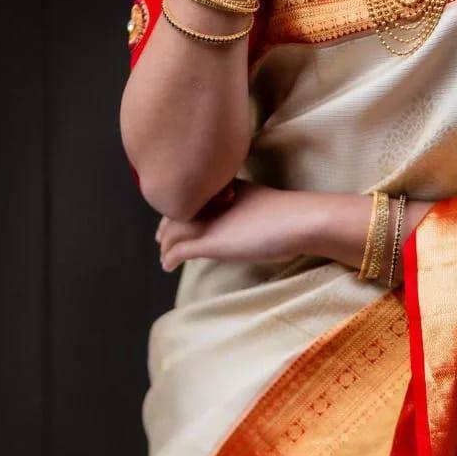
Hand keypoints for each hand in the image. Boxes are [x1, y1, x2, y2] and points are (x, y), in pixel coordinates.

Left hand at [155, 180, 310, 271]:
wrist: (296, 220)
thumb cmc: (287, 214)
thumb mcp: (257, 202)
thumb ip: (242, 209)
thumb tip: (242, 222)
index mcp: (220, 189)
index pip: (191, 199)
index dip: (180, 209)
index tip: (175, 220)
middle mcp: (208, 202)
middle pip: (176, 214)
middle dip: (166, 227)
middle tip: (160, 239)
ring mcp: (207, 222)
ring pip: (173, 233)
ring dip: (165, 246)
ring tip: (164, 257)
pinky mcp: (208, 242)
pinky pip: (179, 251)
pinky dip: (170, 259)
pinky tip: (168, 266)